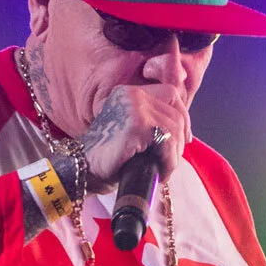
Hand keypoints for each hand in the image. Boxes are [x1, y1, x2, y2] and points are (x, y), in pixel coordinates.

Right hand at [75, 79, 192, 187]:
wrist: (82, 169)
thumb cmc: (107, 157)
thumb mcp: (131, 131)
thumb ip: (151, 122)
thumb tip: (183, 129)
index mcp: (129, 92)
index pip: (171, 93)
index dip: (183, 115)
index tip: (183, 138)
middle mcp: (132, 94)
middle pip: (176, 112)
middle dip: (180, 139)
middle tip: (173, 160)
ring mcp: (134, 108)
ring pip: (175, 128)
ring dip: (174, 154)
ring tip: (164, 170)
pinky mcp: (136, 125)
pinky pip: (167, 141)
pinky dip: (169, 161)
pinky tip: (161, 173)